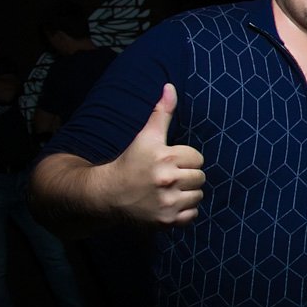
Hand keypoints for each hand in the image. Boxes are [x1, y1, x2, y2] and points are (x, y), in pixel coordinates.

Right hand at [105, 83, 205, 224]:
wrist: (106, 195)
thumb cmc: (129, 162)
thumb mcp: (145, 136)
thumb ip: (161, 112)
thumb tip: (170, 87)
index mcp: (165, 157)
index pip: (197, 157)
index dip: (184, 159)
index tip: (167, 162)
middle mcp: (167, 180)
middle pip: (200, 177)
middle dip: (187, 176)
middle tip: (167, 177)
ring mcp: (167, 202)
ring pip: (198, 195)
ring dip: (187, 194)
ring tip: (167, 191)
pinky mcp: (167, 220)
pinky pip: (192, 215)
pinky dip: (184, 211)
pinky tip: (168, 204)